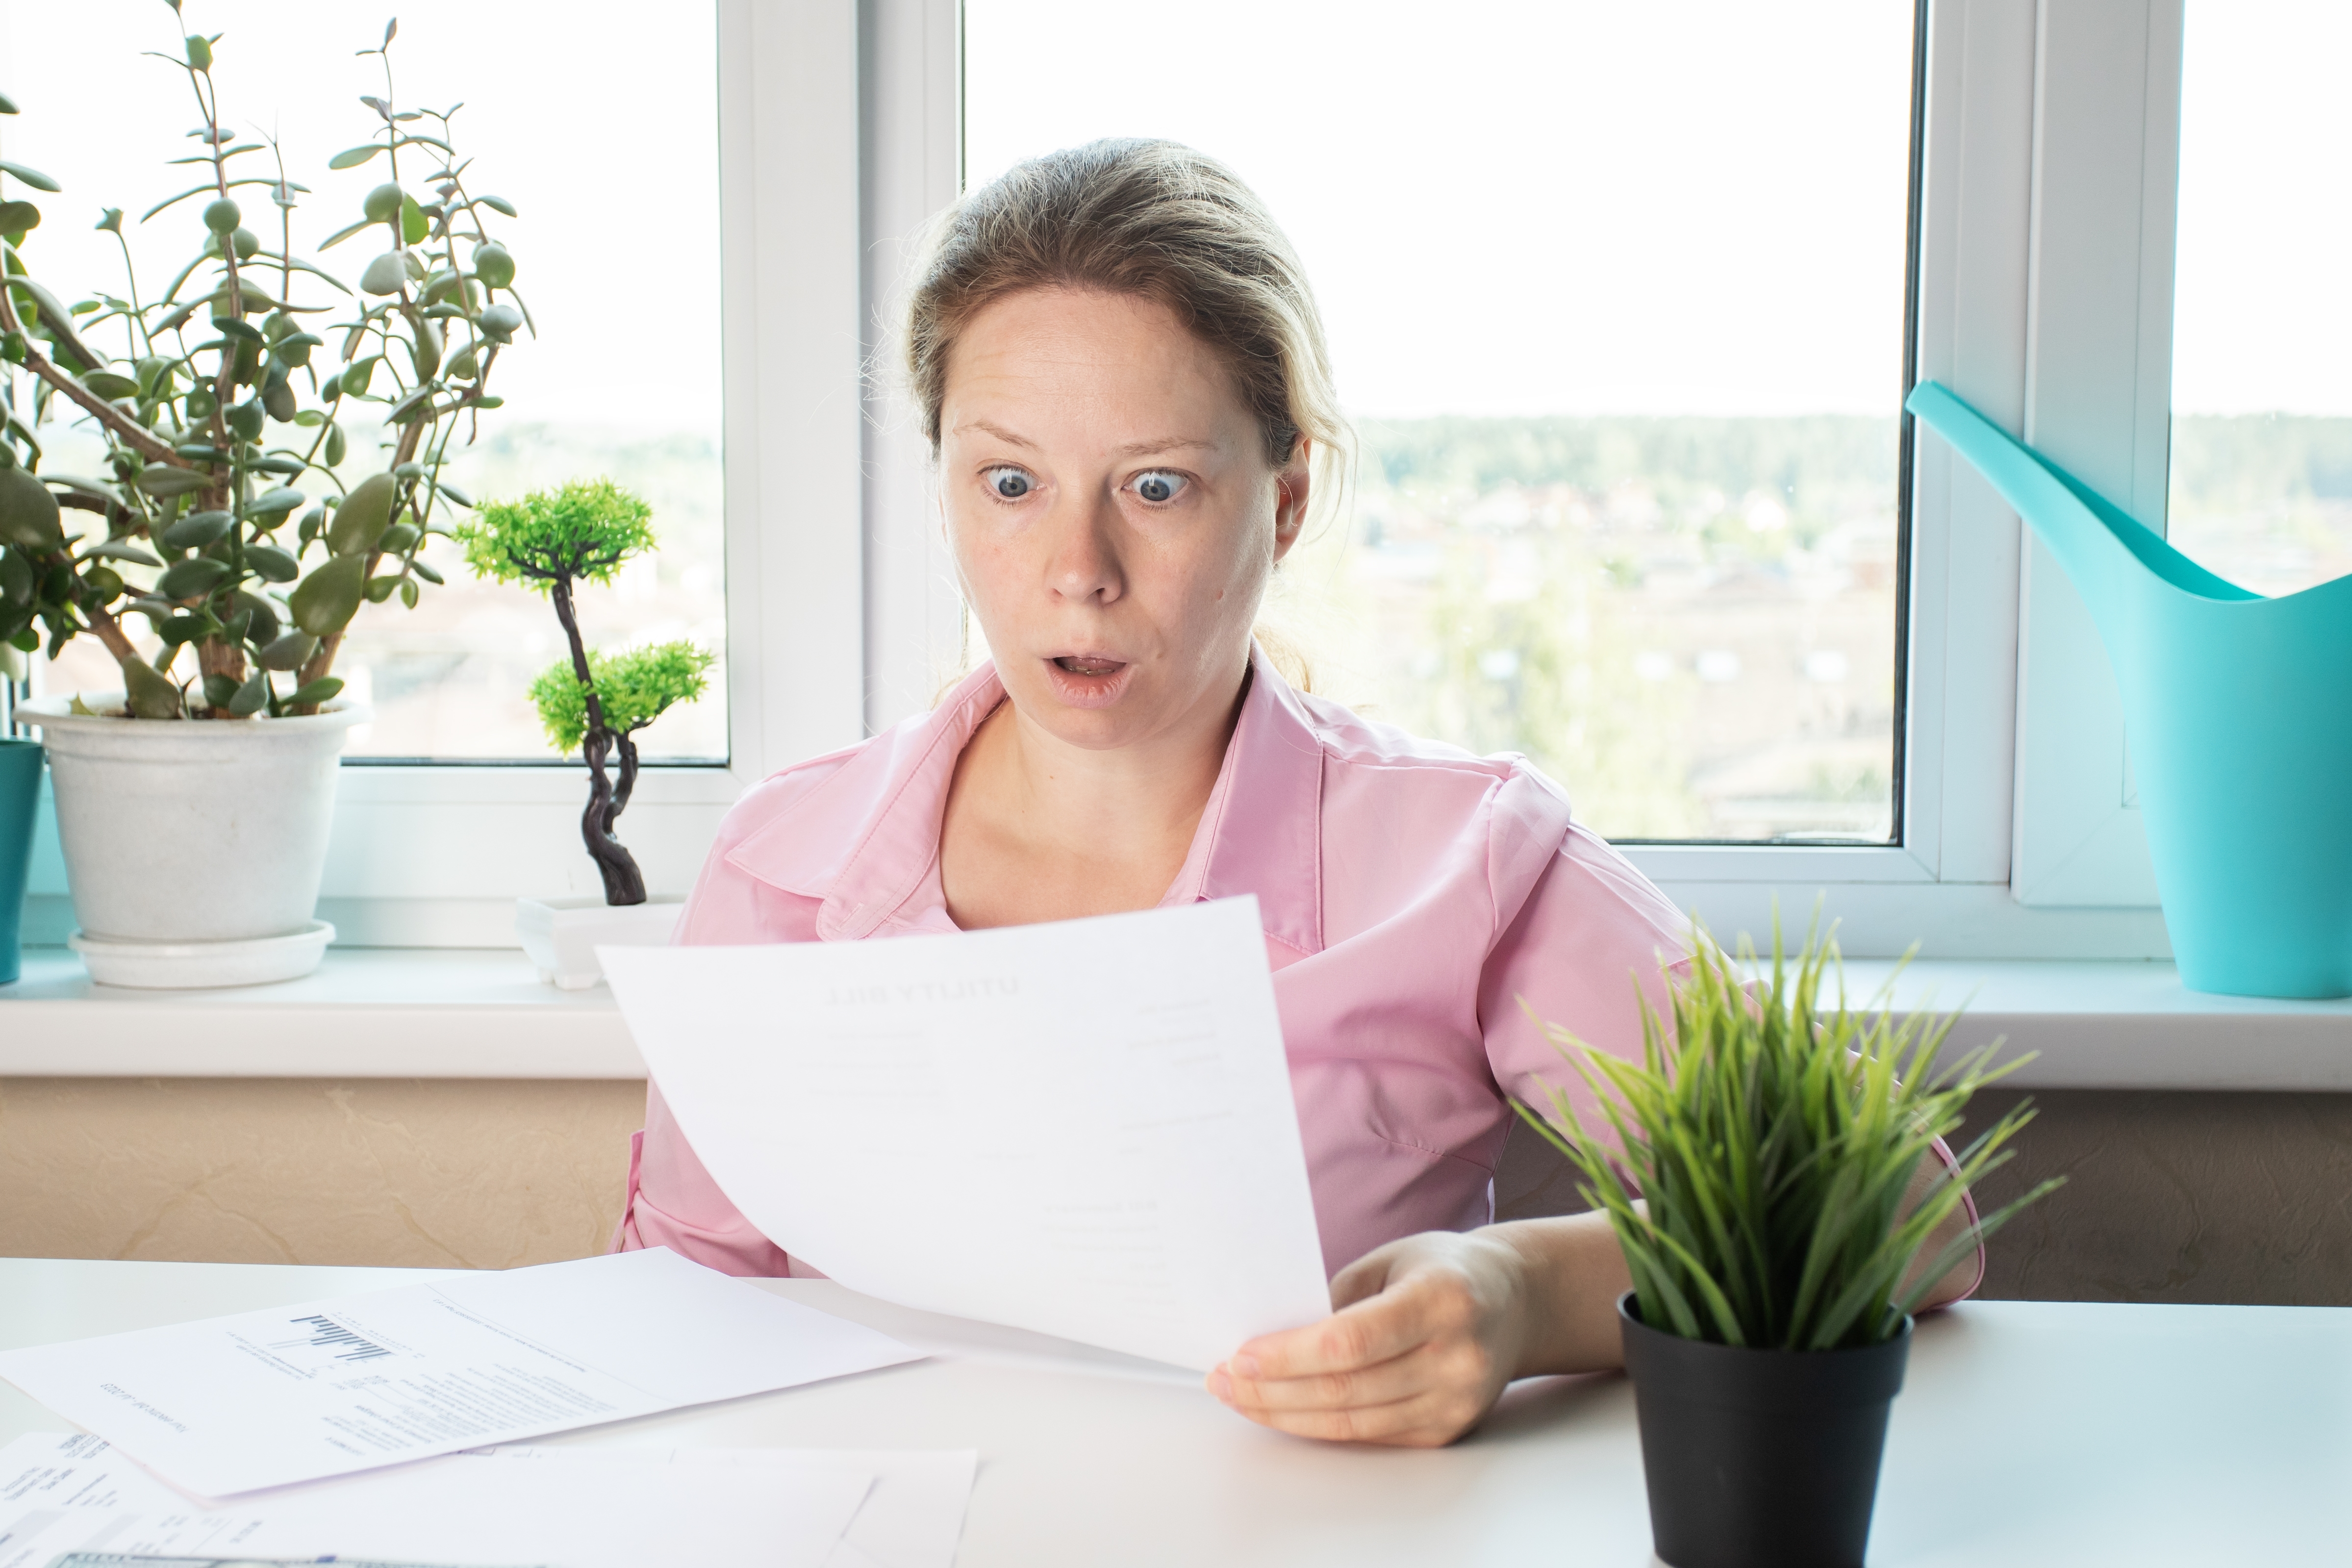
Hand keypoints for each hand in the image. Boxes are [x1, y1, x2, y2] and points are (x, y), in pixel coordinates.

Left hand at [1206, 1229, 1533, 1446]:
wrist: (1516, 1302)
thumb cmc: (1442, 1271)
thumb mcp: (1389, 1261)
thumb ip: (1334, 1299)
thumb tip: (1267, 1339)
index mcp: (1441, 1298)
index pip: (1350, 1340)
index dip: (1287, 1355)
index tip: (1239, 1355)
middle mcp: (1457, 1355)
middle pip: (1345, 1388)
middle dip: (1271, 1390)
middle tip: (1224, 1380)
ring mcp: (1456, 1400)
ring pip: (1353, 1422)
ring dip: (1286, 1414)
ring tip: (1242, 1397)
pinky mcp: (1448, 1428)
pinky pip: (1371, 1436)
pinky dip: (1321, 1425)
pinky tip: (1286, 1409)